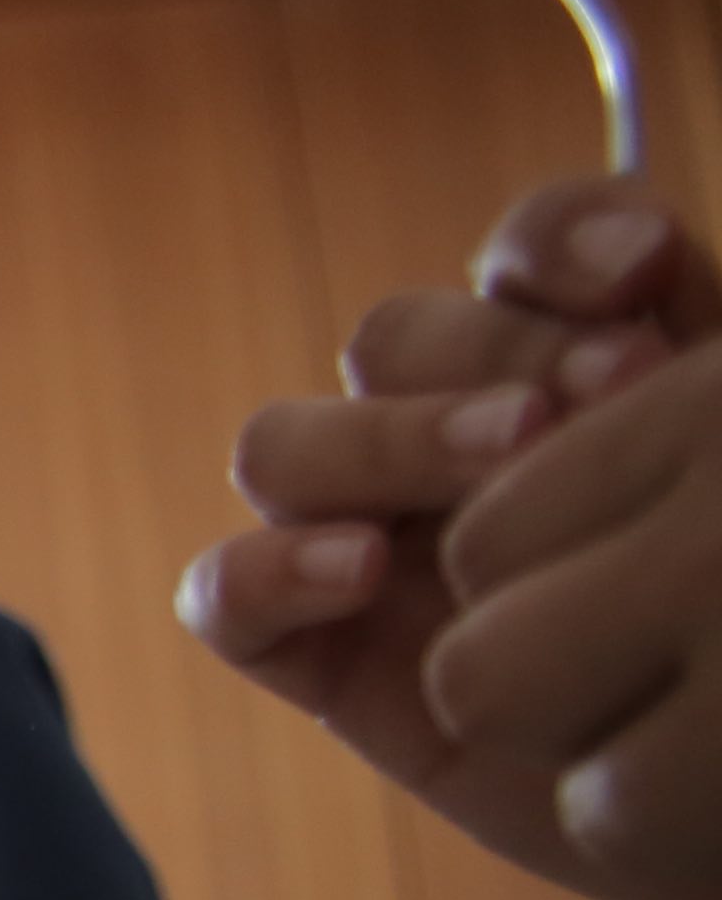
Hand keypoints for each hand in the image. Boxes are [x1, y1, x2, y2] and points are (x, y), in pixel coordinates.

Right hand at [189, 178, 721, 899]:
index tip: (645, 271)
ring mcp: (370, 545)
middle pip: (390, 338)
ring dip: (388, 438)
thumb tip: (651, 253)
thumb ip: (695, 367)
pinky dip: (268, 568)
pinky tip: (364, 572)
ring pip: (283, 444)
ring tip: (508, 464)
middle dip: (494, 351)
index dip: (555, 243)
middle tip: (609, 392)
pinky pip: (223, 592)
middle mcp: (449, 444)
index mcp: (571, 374)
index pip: (519, 259)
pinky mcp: (320, 656)